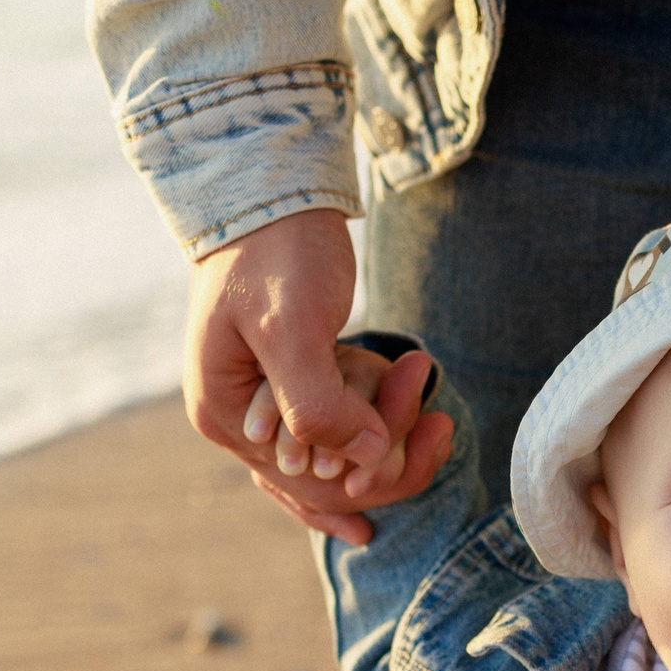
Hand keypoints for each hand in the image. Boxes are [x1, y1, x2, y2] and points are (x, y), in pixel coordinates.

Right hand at [184, 209, 438, 542]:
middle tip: (446, 425)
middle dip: (390, 456)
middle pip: (323, 479)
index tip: (435, 427)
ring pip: (334, 458)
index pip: (307, 482)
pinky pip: (333, 431)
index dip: (373, 471)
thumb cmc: (277, 252)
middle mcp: (236, 423)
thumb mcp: (292, 329)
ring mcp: (259, 403)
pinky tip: (417, 436)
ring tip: (439, 417)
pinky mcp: (287, 380)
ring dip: (389, 439)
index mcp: (224, 417)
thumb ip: (318, 405)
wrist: (268, 189)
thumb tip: (369, 459)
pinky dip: (374, 430)